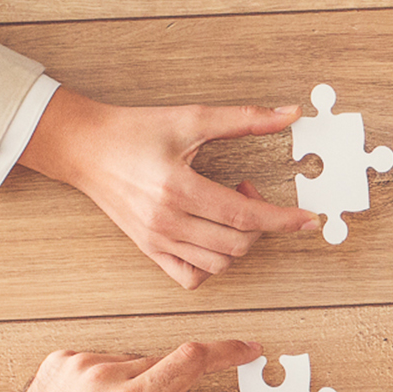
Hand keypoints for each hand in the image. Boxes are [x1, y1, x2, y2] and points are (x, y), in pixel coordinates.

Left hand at [0, 341, 269, 391]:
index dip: (227, 352)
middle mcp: (103, 375)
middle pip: (164, 369)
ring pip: (135, 364)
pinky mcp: (59, 361)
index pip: (191, 360)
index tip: (246, 349)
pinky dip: (108, 383)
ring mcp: (78, 365)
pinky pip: (104, 361)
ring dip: (137, 390)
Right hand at [19, 88, 321, 289]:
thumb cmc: (134, 131)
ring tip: (229, 211)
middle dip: (261, 224)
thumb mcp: (191, 118)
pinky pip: (190, 278)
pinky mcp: (149, 250)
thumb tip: (289, 113)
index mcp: (178, 189)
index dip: (283, 220)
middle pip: (236, 245)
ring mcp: (157, 241)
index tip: (307, 219)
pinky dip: (211, 266)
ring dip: (239, 244)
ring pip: (218, 265)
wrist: (85, 147)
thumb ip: (244, 118)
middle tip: (249, 191)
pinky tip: (213, 238)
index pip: (245, 216)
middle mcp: (167, 221)